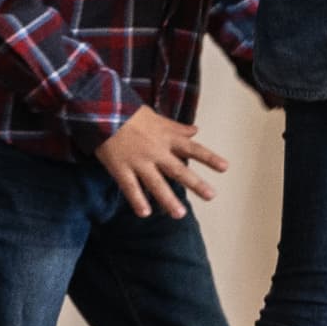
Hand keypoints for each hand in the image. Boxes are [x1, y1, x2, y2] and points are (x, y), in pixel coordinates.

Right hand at [97, 107, 226, 218]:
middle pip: (179, 170)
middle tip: (211, 196)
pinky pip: (130, 187)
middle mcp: (156, 151)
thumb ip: (177, 128)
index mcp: (167, 138)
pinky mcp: (120, 168)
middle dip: (195, 183)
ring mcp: (138, 161)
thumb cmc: (130, 114)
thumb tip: (196, 130)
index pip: (193, 149)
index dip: (209, 158)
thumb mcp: (158, 118)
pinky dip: (137, 200)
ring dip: (168, 200)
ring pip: (156, 183)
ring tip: (180, 214)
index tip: (225, 168)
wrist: (101, 111)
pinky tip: (145, 214)